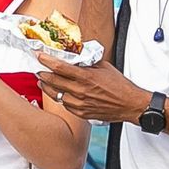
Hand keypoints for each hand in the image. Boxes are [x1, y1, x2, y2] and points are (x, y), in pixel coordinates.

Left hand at [36, 53, 150, 123]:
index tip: (39, 56)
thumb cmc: (120, 86)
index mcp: (86, 77)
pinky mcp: (81, 113)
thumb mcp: (104, 67)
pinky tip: (58, 93)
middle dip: (43, 74)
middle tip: (38, 69)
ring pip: (56, 95)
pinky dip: (59, 98)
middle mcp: (81, 91)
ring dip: (47, 87)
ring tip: (43, 81)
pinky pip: (64, 105)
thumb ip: (88, 62)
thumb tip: (76, 55)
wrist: (130, 104)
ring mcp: (80, 103)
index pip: (60, 67)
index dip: (47, 60)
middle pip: (53, 81)